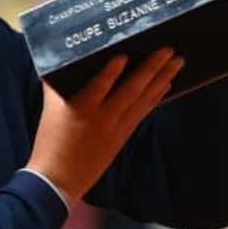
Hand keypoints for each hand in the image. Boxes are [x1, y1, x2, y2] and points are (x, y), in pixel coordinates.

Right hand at [27, 48, 184, 201]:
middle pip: (130, 90)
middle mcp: (102, 118)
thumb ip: (56, 84)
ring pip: (142, 100)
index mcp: (80, 109)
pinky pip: (142, 113)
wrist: (59, 178)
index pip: (97, 87)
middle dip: (151, 69)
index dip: (110, 72)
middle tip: (169, 50)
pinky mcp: (122, 136)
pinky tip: (165, 86)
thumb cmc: (51, 140)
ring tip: (176, 62)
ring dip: (161, 80)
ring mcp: (116, 128)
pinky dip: (155, 98)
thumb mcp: (50, 109)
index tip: (123, 55)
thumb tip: (62, 58)